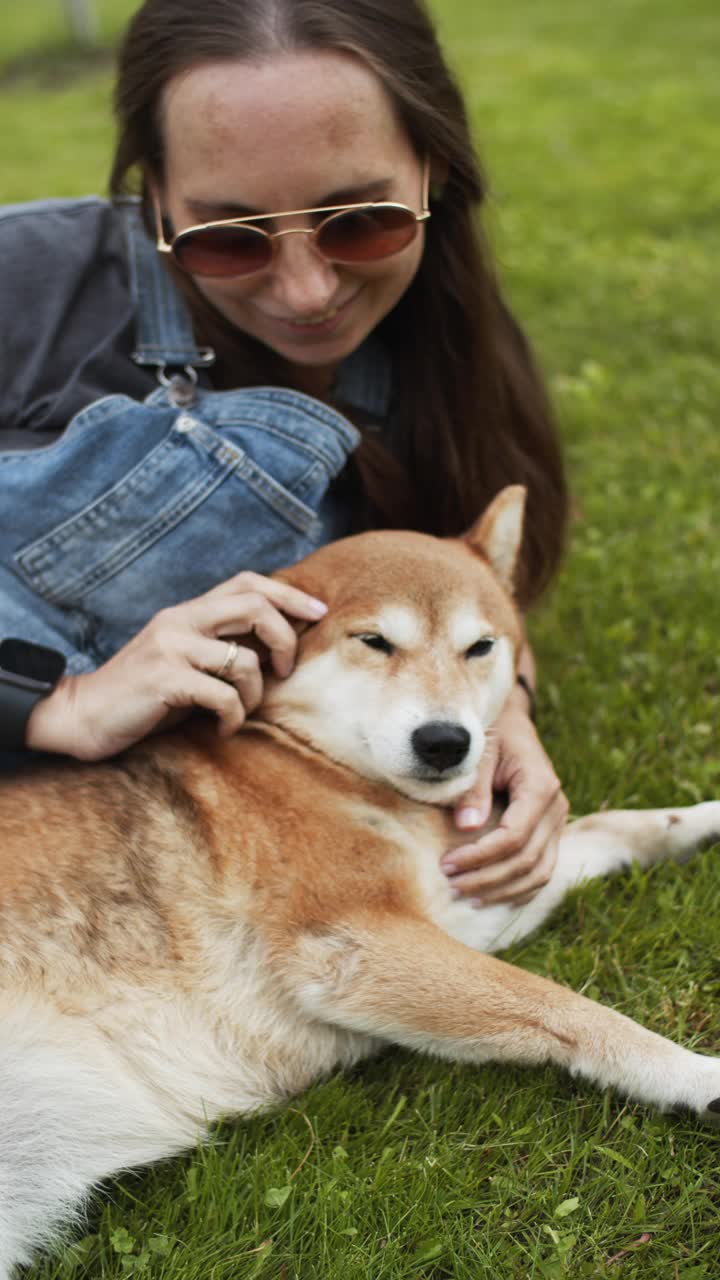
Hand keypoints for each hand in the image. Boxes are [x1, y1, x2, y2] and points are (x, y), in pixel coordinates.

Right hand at [26, 572, 326, 761]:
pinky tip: (222, 729)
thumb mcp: (185, 661)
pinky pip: (224, 695)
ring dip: (255, 694)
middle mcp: (180, 620)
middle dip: (286, 638)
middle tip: (286, 671)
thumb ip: (221, 646)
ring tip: (239, 712)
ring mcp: (171, 647)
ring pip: (245, 660)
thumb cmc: (143, 696)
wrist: (83, 715)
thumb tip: (279, 646)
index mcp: (188, 612)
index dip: (289, 594)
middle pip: (255, 606)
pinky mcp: (165, 678)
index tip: (318, 613)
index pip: (248, 583)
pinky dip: (233, 717)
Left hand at [441, 700, 567, 904]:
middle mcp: (556, 807)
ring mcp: (558, 821)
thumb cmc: (493, 733)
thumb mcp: (481, 752)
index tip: (447, 864)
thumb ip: (474, 788)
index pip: (513, 837)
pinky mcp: (551, 830)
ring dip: (503, 890)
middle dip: (487, 878)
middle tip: (451, 885)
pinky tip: (492, 896)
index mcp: (541, 786)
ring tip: (468, 897)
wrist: (512, 722)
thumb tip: (466, 827)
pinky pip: (543, 869)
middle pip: (527, 860)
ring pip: (540, 872)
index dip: (480, 856)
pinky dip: (520, 888)